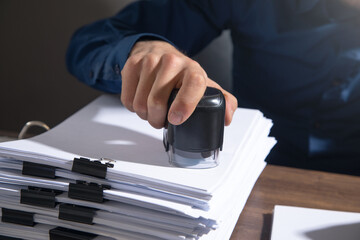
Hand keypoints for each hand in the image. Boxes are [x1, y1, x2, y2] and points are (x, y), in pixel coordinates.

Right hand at [121, 40, 237, 128]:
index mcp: (192, 69)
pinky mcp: (132, 64)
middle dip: (157, 120)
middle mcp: (171, 61)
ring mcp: (149, 61)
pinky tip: (141, 99)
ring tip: (152, 110)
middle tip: (161, 120)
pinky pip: (127, 99)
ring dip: (145, 115)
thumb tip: (227, 117)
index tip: (176, 119)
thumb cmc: (180, 73)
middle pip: (156, 101)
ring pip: (139, 103)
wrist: (157, 50)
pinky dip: (133, 107)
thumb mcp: (202, 84)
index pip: (193, 84)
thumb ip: (221, 100)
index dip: (185, 104)